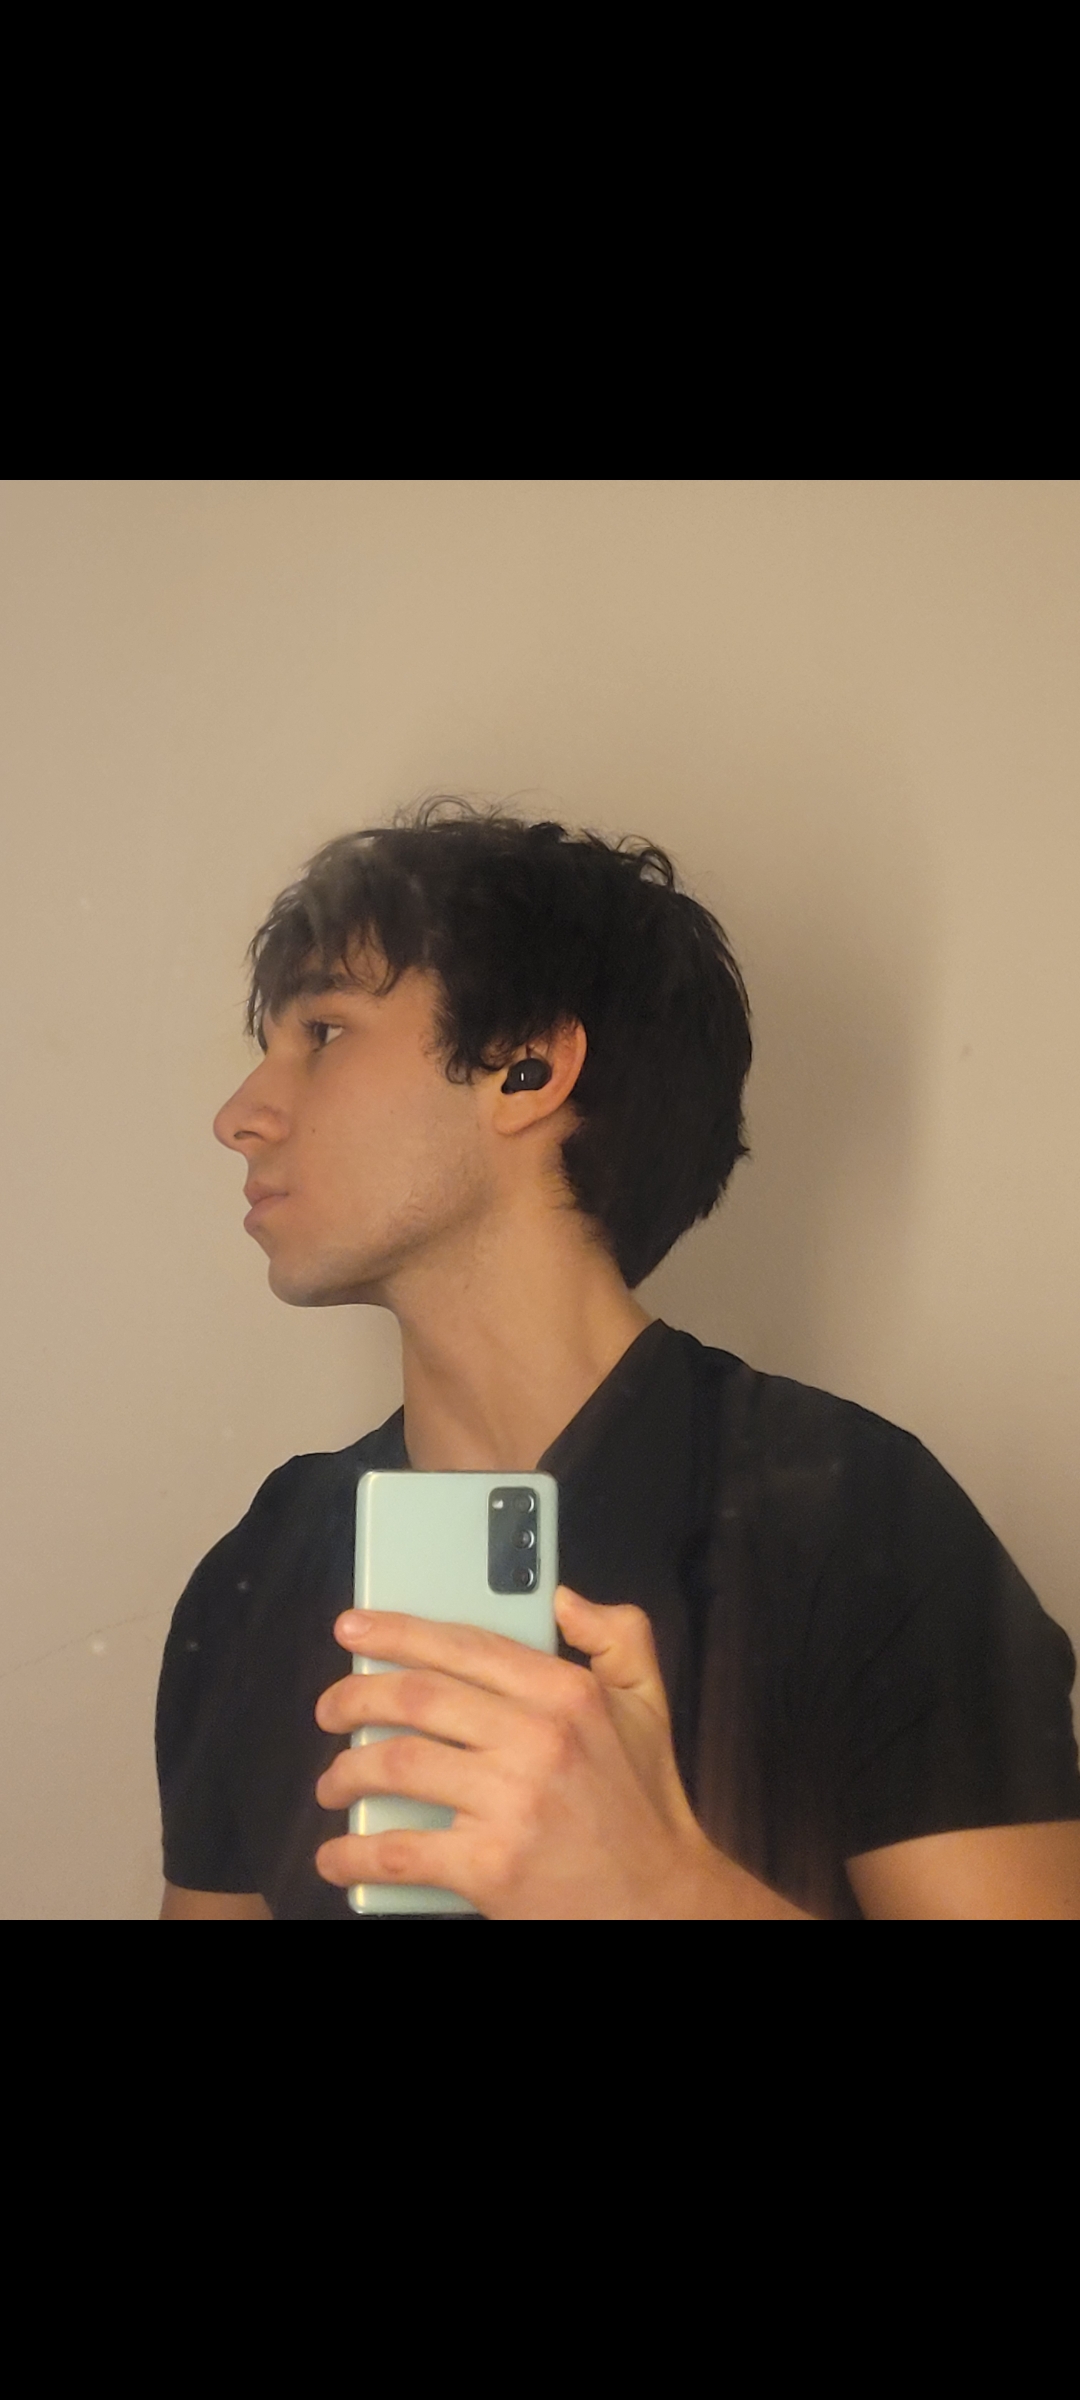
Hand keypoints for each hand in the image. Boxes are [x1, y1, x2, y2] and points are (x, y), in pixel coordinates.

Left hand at [313, 1589, 803, 1917]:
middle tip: (329, 1709)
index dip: (397, 1632)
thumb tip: (564, 1598)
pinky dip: (355, 1855)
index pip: (463, 1646)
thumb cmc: (644, 1806)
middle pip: (417, 1698)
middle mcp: (538, 1738)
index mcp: (567, 1693)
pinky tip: (337, 1856)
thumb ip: (619, 1636)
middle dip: (354, 1697)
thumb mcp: (650, 1706)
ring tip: (333, 1783)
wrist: (663, 1903)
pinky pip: (401, 1851)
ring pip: (398, 1766)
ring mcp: (512, 1803)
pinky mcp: (490, 1866)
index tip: (352, 1629)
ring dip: (347, 1772)